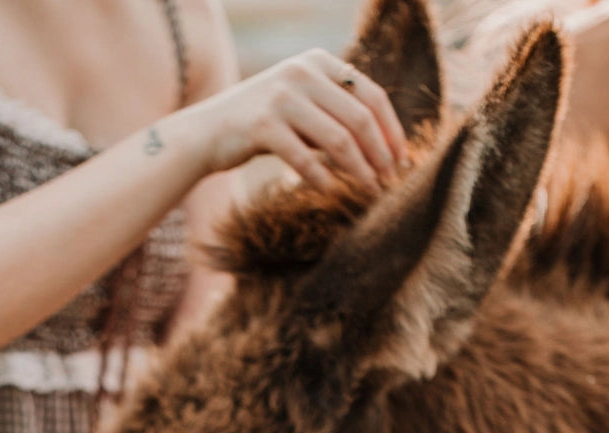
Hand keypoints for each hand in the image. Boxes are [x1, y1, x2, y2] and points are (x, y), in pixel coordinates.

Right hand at [182, 49, 407, 194]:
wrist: (206, 132)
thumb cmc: (260, 124)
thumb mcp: (300, 104)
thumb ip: (333, 110)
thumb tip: (381, 142)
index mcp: (317, 62)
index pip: (370, 94)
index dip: (392, 130)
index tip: (402, 160)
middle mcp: (302, 72)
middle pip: (359, 117)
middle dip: (381, 153)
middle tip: (391, 182)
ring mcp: (282, 97)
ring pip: (338, 139)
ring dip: (359, 171)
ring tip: (370, 192)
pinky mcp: (263, 125)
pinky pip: (305, 159)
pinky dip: (323, 180)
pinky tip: (333, 194)